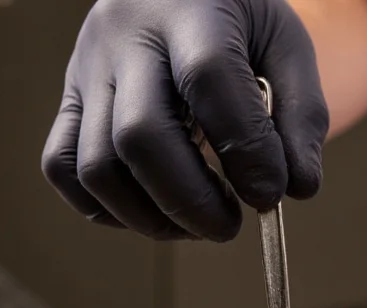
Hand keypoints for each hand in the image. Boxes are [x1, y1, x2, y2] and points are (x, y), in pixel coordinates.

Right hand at [41, 0, 327, 241]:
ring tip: (197, 225)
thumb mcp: (286, 46)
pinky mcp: (69, 99)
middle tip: (230, 227)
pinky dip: (106, 208)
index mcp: (192, 10)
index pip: (209, 80)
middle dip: (190, 201)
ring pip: (96, 164)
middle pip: (141, 135)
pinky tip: (154, 211)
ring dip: (150, 216)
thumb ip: (301, 115)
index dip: (244, 149)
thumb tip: (298, 188)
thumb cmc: (236, 23)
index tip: (270, 195)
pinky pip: (64, 168)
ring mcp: (87, 69)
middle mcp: (126, 37)